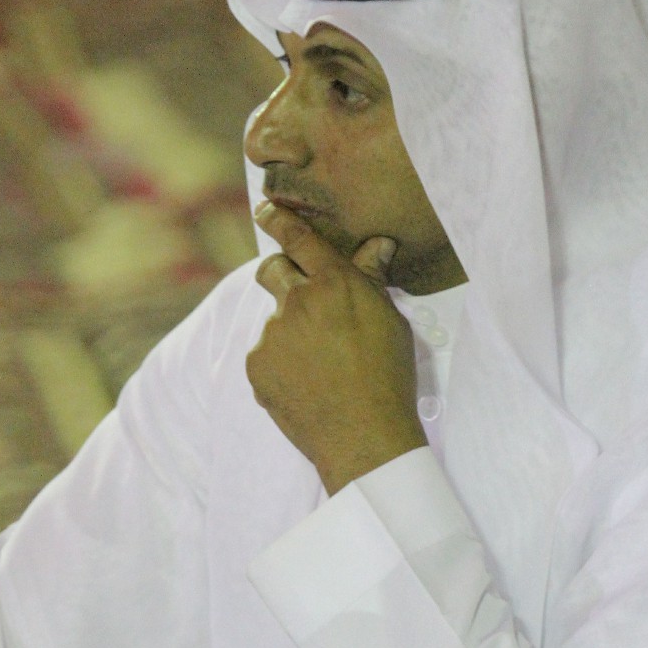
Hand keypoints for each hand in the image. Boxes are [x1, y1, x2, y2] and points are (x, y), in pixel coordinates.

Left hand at [246, 202, 428, 494]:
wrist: (364, 436)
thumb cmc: (388, 378)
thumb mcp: (391, 322)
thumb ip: (372, 281)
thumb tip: (376, 245)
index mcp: (335, 283)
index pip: (298, 238)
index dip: (278, 219)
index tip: (265, 210)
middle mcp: (297, 301)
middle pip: (271, 270)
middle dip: (279, 274)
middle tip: (299, 299)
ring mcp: (272, 334)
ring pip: (275, 321)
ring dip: (291, 333)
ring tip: (321, 368)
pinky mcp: (256, 365)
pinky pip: (265, 354)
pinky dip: (280, 365)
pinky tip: (306, 386)